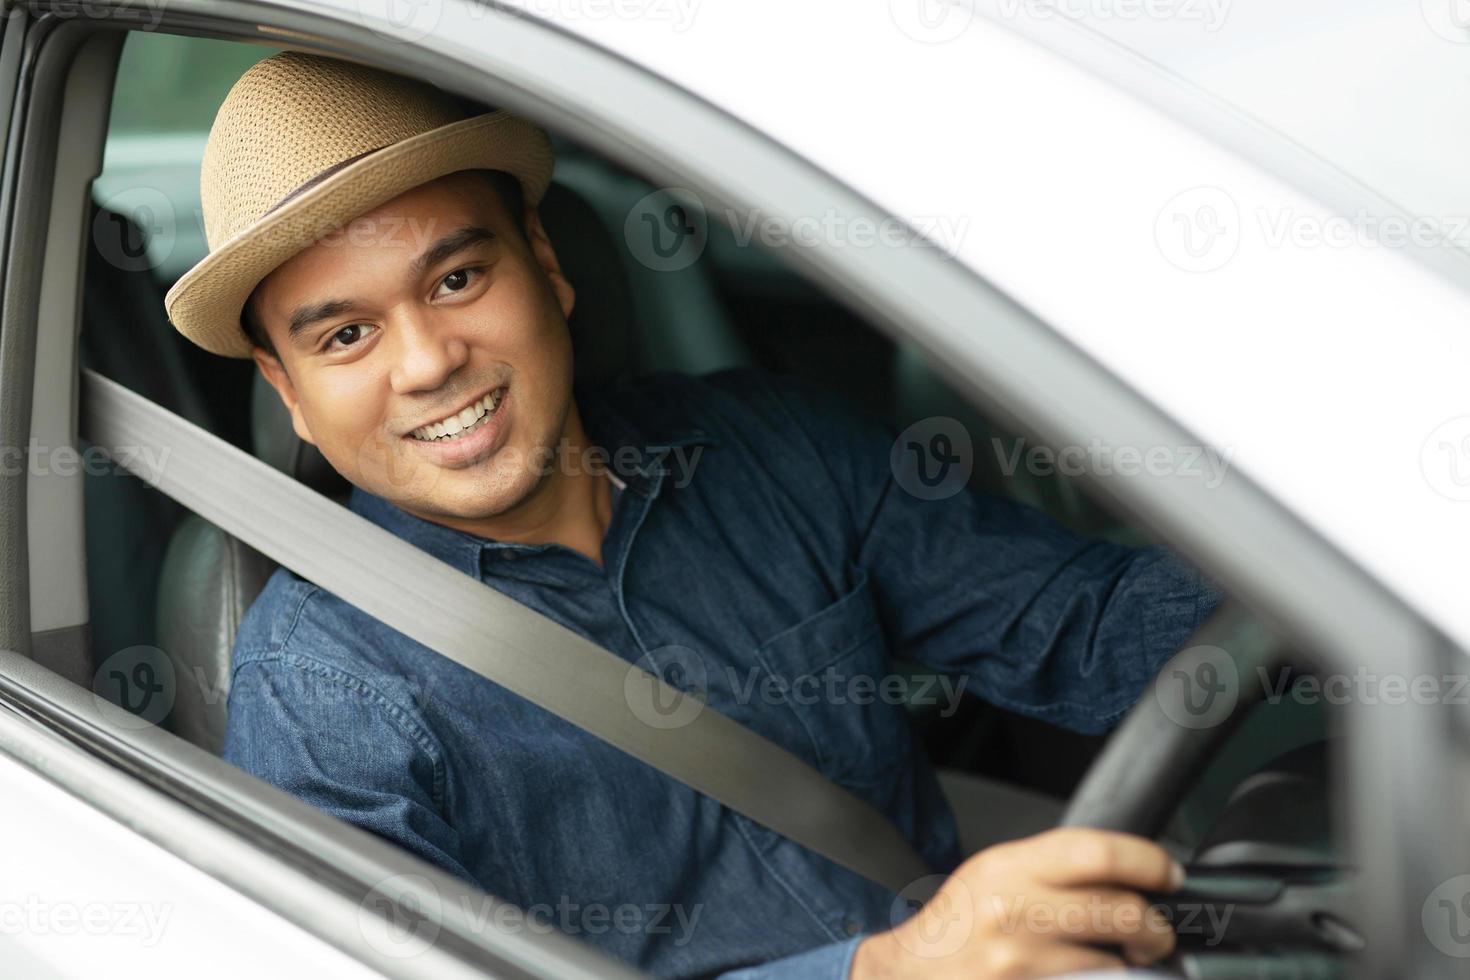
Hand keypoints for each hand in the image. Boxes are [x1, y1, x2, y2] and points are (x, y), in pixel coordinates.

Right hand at [851, 828, 1183, 978]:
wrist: (911, 975)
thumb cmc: (957, 926)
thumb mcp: (993, 875)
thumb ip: (1051, 867)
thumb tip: (1125, 870)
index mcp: (1009, 868)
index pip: (1098, 852)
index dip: (1148, 861)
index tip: (1168, 873)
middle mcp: (1015, 912)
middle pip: (1121, 910)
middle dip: (1155, 927)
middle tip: (1156, 933)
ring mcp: (1022, 964)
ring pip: (1114, 965)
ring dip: (1126, 968)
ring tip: (1115, 963)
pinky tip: (1087, 977)